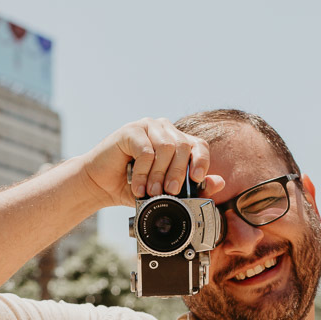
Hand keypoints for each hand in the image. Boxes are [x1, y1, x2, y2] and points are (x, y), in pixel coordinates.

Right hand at [80, 117, 224, 207]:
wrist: (100, 185)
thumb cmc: (132, 187)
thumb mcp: (164, 192)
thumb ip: (192, 187)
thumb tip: (220, 182)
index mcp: (176, 141)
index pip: (199, 145)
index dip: (202, 161)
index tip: (197, 179)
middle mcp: (164, 130)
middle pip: (183, 146)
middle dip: (178, 174)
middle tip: (169, 193)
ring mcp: (147, 127)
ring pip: (166, 147)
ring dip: (159, 174)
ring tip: (150, 192)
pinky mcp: (130, 130)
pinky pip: (146, 150)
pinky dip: (144, 171)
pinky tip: (137, 184)